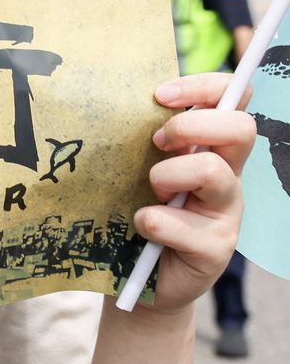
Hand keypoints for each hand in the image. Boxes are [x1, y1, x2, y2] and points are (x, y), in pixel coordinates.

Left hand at [137, 73, 255, 313]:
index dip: (205, 87)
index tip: (161, 95)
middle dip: (189, 127)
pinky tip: (142, 230)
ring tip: (149, 194)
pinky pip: (180, 224)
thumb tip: (123, 97)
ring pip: (211, 171)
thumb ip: (147, 136)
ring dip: (166, 176)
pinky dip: (151, 222)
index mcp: (211, 149)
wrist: (139, 276)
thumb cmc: (136, 210)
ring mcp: (226, 213)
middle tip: (156, 143)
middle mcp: (227, 176)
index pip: (232, 99)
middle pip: (239, 127)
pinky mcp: (216, 249)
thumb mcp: (140, 167)